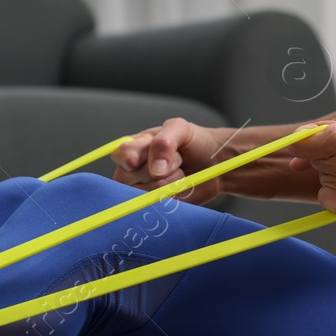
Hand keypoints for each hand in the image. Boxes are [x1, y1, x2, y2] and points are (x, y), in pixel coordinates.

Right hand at [110, 117, 227, 204]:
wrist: (216, 163)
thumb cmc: (194, 142)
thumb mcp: (180, 129)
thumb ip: (163, 142)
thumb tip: (155, 169)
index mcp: (134, 148)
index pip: (120, 155)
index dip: (129, 159)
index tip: (138, 161)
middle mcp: (132, 170)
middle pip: (127, 177)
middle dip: (157, 169)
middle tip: (176, 159)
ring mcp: (142, 189)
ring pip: (143, 193)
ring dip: (169, 183)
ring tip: (180, 172)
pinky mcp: (155, 204)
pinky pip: (156, 206)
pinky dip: (172, 196)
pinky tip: (180, 187)